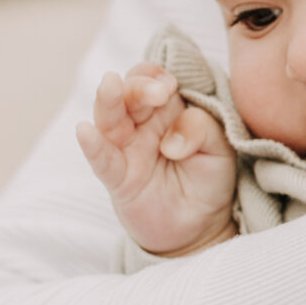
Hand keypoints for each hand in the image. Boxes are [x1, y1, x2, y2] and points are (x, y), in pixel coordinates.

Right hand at [76, 64, 236, 255]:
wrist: (201, 228)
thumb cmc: (209, 180)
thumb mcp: (220, 149)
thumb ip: (200, 129)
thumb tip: (170, 141)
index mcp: (167, 110)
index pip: (152, 80)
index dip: (156, 76)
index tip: (170, 87)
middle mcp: (142, 126)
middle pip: (129, 95)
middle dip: (139, 86)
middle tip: (158, 92)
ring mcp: (127, 151)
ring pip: (110, 120)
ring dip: (109, 101)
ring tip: (110, 84)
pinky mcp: (118, 180)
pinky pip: (102, 161)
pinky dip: (93, 146)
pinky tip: (85, 132)